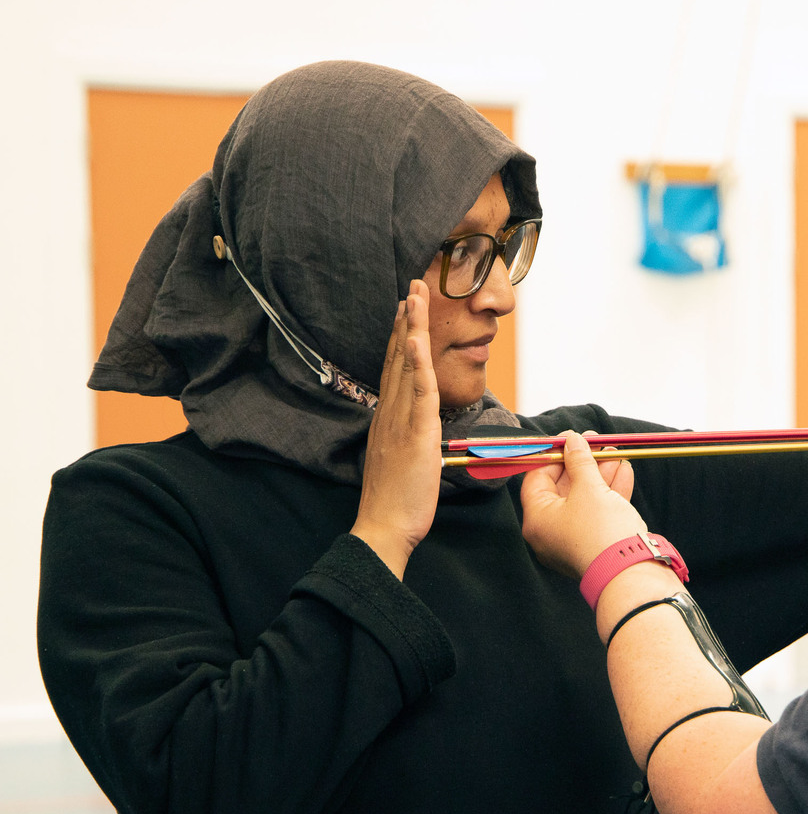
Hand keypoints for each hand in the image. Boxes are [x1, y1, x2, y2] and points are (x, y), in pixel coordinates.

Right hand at [351, 280, 440, 577]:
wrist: (383, 527)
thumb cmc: (396, 501)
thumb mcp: (402, 460)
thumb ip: (406, 438)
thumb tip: (416, 429)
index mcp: (388, 418)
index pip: (396, 368)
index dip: (401, 336)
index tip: (407, 309)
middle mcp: (389, 412)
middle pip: (397, 357)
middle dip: (406, 320)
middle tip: (412, 286)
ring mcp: (399, 420)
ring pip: (406, 366)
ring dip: (411, 329)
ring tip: (415, 296)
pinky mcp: (414, 434)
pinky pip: (417, 392)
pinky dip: (416, 363)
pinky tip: (415, 339)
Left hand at [520, 430, 646, 577]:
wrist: (630, 571)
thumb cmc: (601, 530)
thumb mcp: (588, 487)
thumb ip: (579, 460)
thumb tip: (572, 441)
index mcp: (537, 519)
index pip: (537, 478)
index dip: (554, 455)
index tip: (569, 438)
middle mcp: (550, 532)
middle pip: (563, 488)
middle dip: (582, 463)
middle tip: (596, 442)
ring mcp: (574, 539)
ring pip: (584, 499)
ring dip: (600, 474)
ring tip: (614, 453)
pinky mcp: (596, 544)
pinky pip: (598, 513)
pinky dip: (610, 493)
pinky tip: (623, 471)